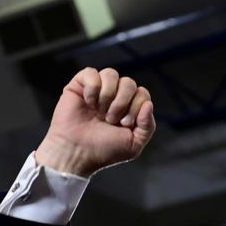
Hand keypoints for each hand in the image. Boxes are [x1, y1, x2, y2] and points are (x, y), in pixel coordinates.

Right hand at [34, 67, 154, 177]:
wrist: (77, 153)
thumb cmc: (104, 150)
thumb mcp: (134, 144)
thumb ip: (148, 125)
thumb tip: (148, 104)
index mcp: (129, 107)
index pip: (142, 93)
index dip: (136, 106)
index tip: (124, 123)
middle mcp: (114, 96)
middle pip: (129, 82)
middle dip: (121, 102)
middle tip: (110, 119)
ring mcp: (97, 90)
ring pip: (111, 74)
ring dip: (107, 95)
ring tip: (99, 112)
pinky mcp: (79, 86)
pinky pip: (91, 72)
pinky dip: (92, 88)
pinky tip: (88, 103)